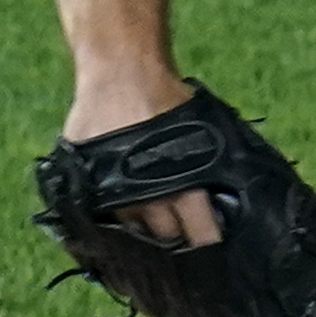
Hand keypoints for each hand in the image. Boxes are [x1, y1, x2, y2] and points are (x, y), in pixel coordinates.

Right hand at [61, 69, 220, 246]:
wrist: (121, 72)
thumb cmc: (166, 98)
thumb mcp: (203, 130)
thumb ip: (212, 166)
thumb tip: (230, 194)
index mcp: (181, 189)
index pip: (200, 235)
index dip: (207, 241)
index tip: (210, 244)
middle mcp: (146, 199)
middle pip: (165, 239)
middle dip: (176, 236)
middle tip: (180, 226)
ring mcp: (111, 196)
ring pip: (131, 229)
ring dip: (142, 224)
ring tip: (150, 212)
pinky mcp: (85, 187)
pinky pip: (99, 214)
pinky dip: (112, 212)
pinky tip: (120, 204)